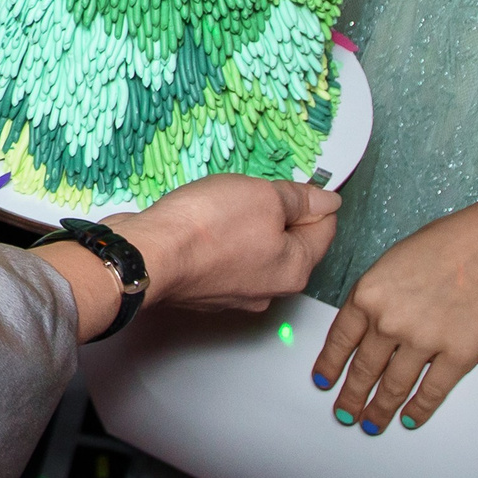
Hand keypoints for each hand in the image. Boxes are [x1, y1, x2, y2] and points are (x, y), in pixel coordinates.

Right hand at [36, 175, 341, 342]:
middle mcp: (270, 291)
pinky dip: (219, 239)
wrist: (149, 254)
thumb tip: (328, 201)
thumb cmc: (209, 227)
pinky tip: (202, 222)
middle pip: (290, 242)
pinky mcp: (203, 290)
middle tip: (253, 191)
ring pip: (255, 249)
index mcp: (296, 270)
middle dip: (277, 213)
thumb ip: (300, 199)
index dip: (315, 199)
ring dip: (246, 225)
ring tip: (223, 203)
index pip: (325, 229)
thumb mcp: (265, 196)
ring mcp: (234, 294)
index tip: (293, 183)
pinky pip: (224, 257)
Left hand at [312, 191, 477, 432]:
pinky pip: (431, 391)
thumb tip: (367, 326)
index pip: (340, 340)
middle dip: (351, 396)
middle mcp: (389, 323)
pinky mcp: (456, 357)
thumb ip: (375, 296)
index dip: (329, 365)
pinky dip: (419, 409)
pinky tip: (410, 418)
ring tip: (372, 423)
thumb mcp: (390, 262)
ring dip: (380, 409)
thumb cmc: (444, 245)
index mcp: (367, 295)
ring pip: (393, 387)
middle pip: (363, 369)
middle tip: (345, 413)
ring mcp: (422, 342)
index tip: (323, 382)